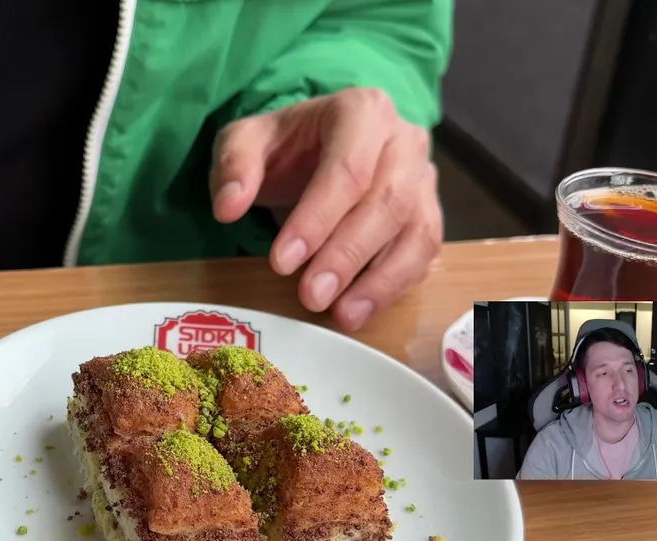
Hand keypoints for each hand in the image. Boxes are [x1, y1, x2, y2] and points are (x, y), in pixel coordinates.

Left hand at [210, 88, 442, 329]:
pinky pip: (424, 255)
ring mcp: (423, 180)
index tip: (282, 262)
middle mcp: (403, 141)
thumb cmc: (285, 146)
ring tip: (342, 314)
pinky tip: (361, 308)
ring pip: (417, 232)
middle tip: (311, 295)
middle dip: (347, 255)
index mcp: (362, 111)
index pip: (348, 168)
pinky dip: (395, 286)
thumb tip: (228, 207)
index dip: (317, 219)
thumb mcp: (246, 141)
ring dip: (380, 281)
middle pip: (388, 202)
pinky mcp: (428, 215)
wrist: (316, 147)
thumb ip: (234, 166)